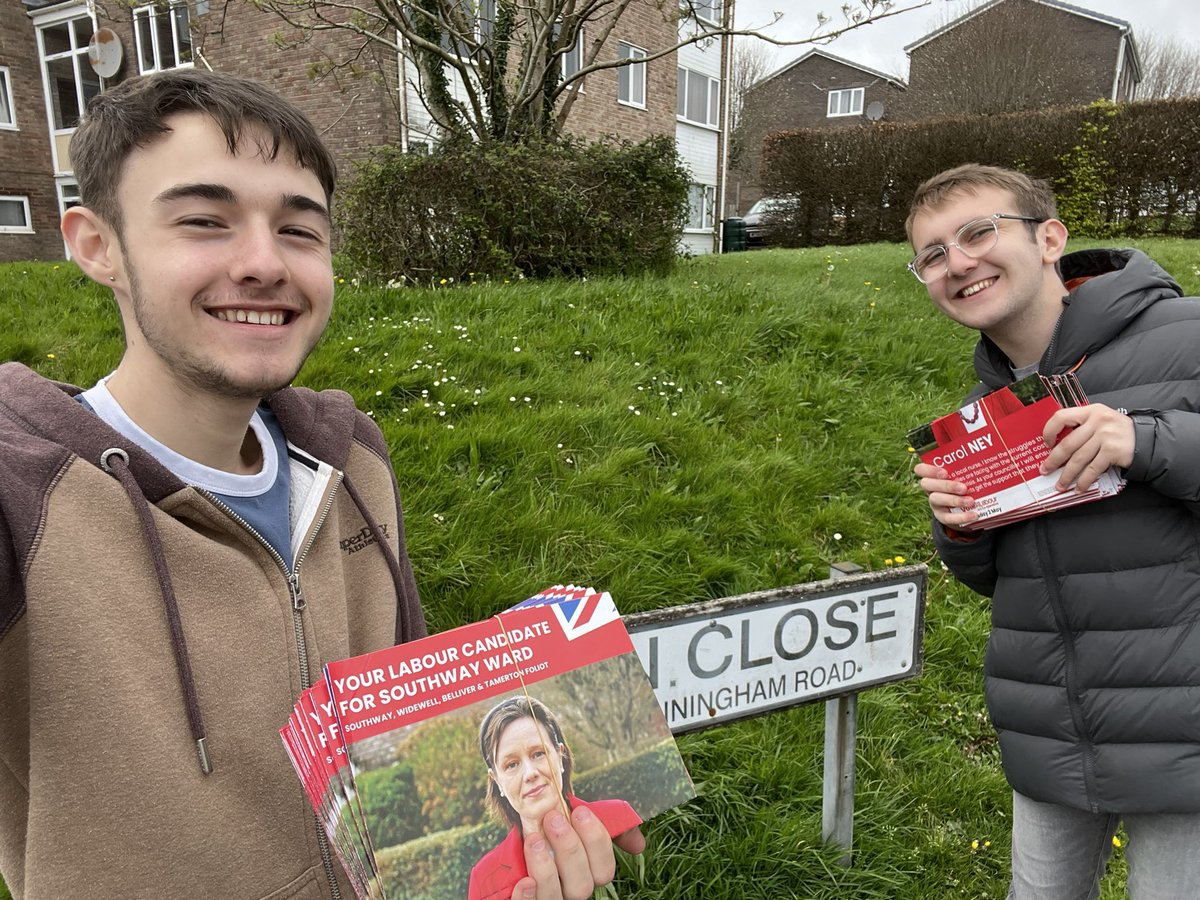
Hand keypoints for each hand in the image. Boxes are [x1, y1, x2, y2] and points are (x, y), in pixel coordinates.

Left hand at [514, 805, 643, 899]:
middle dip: (569, 850)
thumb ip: (609, 830)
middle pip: (582, 886)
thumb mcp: (579, 826)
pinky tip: (524, 881)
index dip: (595, 842)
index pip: (604, 870)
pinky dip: (527, 898)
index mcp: (589, 875)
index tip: (579, 812)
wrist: (517, 842)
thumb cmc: (553, 834)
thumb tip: (639, 847)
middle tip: (553, 819)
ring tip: (534, 839)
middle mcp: (572, 893)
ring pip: (555, 898)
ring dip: (546, 869)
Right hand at [914, 461, 977, 529]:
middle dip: (945, 485)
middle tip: (963, 487)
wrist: (965, 508)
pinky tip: (974, 514)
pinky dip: (961, 517)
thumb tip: (989, 450)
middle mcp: (931, 489)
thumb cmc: (964, 485)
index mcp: (933, 475)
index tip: (945, 471)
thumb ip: (967, 466)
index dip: (929, 470)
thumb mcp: (963, 475)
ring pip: (936, 499)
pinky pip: (948, 518)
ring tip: (971, 501)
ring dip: (954, 500)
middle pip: (927, 484)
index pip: (921, 469)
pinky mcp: (942, 516)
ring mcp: (935, 503)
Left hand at [1039, 404, 1133, 492]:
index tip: (1046, 444)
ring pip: (1078, 459)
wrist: (1148, 440)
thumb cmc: (1118, 432)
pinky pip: (1092, 469)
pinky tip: (1079, 487)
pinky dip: (1084, 481)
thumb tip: (1055, 445)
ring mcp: (1106, 436)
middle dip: (1054, 460)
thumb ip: (1082, 426)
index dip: (1049, 431)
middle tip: (1045, 470)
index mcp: (1091, 410)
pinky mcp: (1113, 451)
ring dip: (1067, 475)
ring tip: (1060, 485)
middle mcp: (1098, 421)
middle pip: (1068, 444)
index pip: (1061, 416)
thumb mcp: (1101, 420)